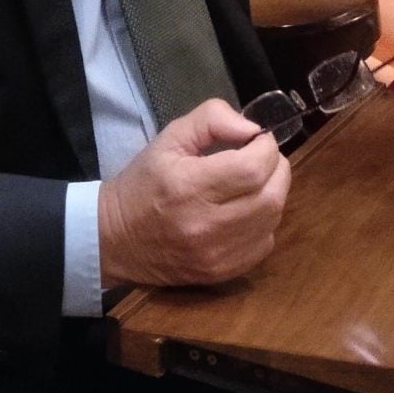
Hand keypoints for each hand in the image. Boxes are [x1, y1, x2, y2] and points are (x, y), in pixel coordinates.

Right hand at [97, 99, 288, 289]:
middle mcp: (206, 225)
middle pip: (271, 196)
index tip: (258, 139)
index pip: (252, 167)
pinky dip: (264, 223)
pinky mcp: (222, 272)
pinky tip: (246, 211)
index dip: (266, 148)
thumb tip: (251, 128)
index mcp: (189, 186)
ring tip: (256, 182)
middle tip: (262, 158)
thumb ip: (212, 119)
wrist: (116, 239)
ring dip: (273, 194)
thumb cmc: (144, 182)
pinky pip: (264, 244)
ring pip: (272, 220)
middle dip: (277, 169)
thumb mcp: (169, 137)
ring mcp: (217, 254)